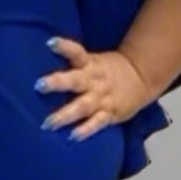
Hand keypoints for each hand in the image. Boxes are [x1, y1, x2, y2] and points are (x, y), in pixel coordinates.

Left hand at [35, 38, 153, 140]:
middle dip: (58, 83)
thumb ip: (74, 64)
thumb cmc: (107, 70)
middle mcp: (94, 81)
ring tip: (48, 123)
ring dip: (65, 114)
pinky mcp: (110, 114)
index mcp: (90, 65)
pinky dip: (86, 130)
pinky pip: (97, 122)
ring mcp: (102, 98)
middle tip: (39, 85)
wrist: (142, 78)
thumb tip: (38, 61)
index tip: (50, 42)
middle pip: (75, 80)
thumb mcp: (94, 61)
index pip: (77, 52)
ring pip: (82, 106)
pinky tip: (73, 136)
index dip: (64, 47)